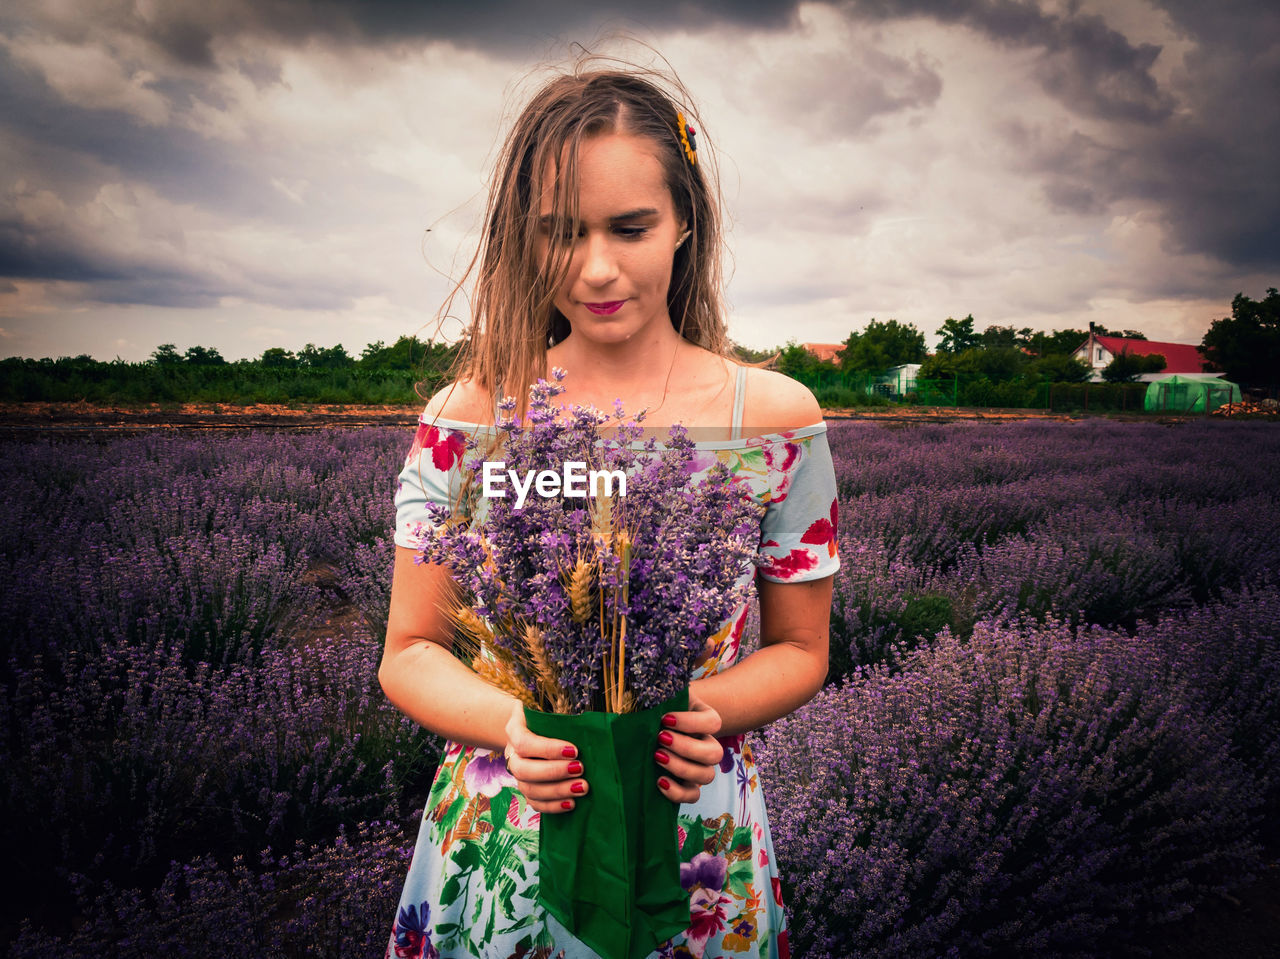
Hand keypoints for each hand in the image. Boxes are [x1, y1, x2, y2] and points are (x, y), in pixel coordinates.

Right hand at [503, 701, 586, 813]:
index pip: (525, 743)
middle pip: (524, 770)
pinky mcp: (527, 790)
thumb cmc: (542, 718)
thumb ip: (558, 713)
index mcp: (514, 732)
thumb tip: (584, 722)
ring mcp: (518, 776)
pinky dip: (553, 806)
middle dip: (554, 772)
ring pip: (530, 789)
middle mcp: (512, 756)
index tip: (574, 750)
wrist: (527, 730)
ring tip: (582, 787)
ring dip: (557, 791)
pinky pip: (535, 803)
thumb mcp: (546, 709)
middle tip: (580, 768)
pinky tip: (571, 804)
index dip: (548, 749)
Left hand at [653, 688, 722, 803]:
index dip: (691, 722)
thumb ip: (659, 697)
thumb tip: (645, 697)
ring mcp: (700, 766)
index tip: (665, 718)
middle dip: (686, 747)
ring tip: (657, 757)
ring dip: (682, 768)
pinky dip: (678, 792)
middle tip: (660, 739)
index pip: (712, 722)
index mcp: (705, 720)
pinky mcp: (688, 784)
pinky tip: (660, 782)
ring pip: (707, 775)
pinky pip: (694, 795)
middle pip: (714, 753)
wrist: (650, 727)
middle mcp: (707, 744)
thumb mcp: (660, 698)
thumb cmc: (656, 709)